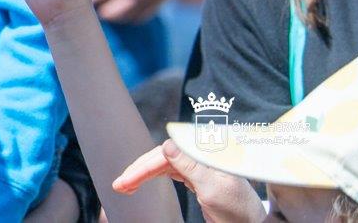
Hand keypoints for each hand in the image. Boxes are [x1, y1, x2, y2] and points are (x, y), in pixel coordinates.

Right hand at [113, 139, 264, 222]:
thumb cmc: (238, 212)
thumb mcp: (213, 190)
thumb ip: (190, 166)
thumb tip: (167, 144)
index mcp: (206, 154)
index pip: (166, 153)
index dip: (144, 166)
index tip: (127, 180)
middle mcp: (201, 155)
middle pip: (162, 156)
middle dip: (138, 170)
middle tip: (119, 185)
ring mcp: (199, 165)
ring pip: (162, 163)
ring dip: (143, 174)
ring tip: (124, 186)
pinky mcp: (197, 176)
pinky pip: (169, 171)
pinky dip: (153, 177)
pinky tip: (142, 182)